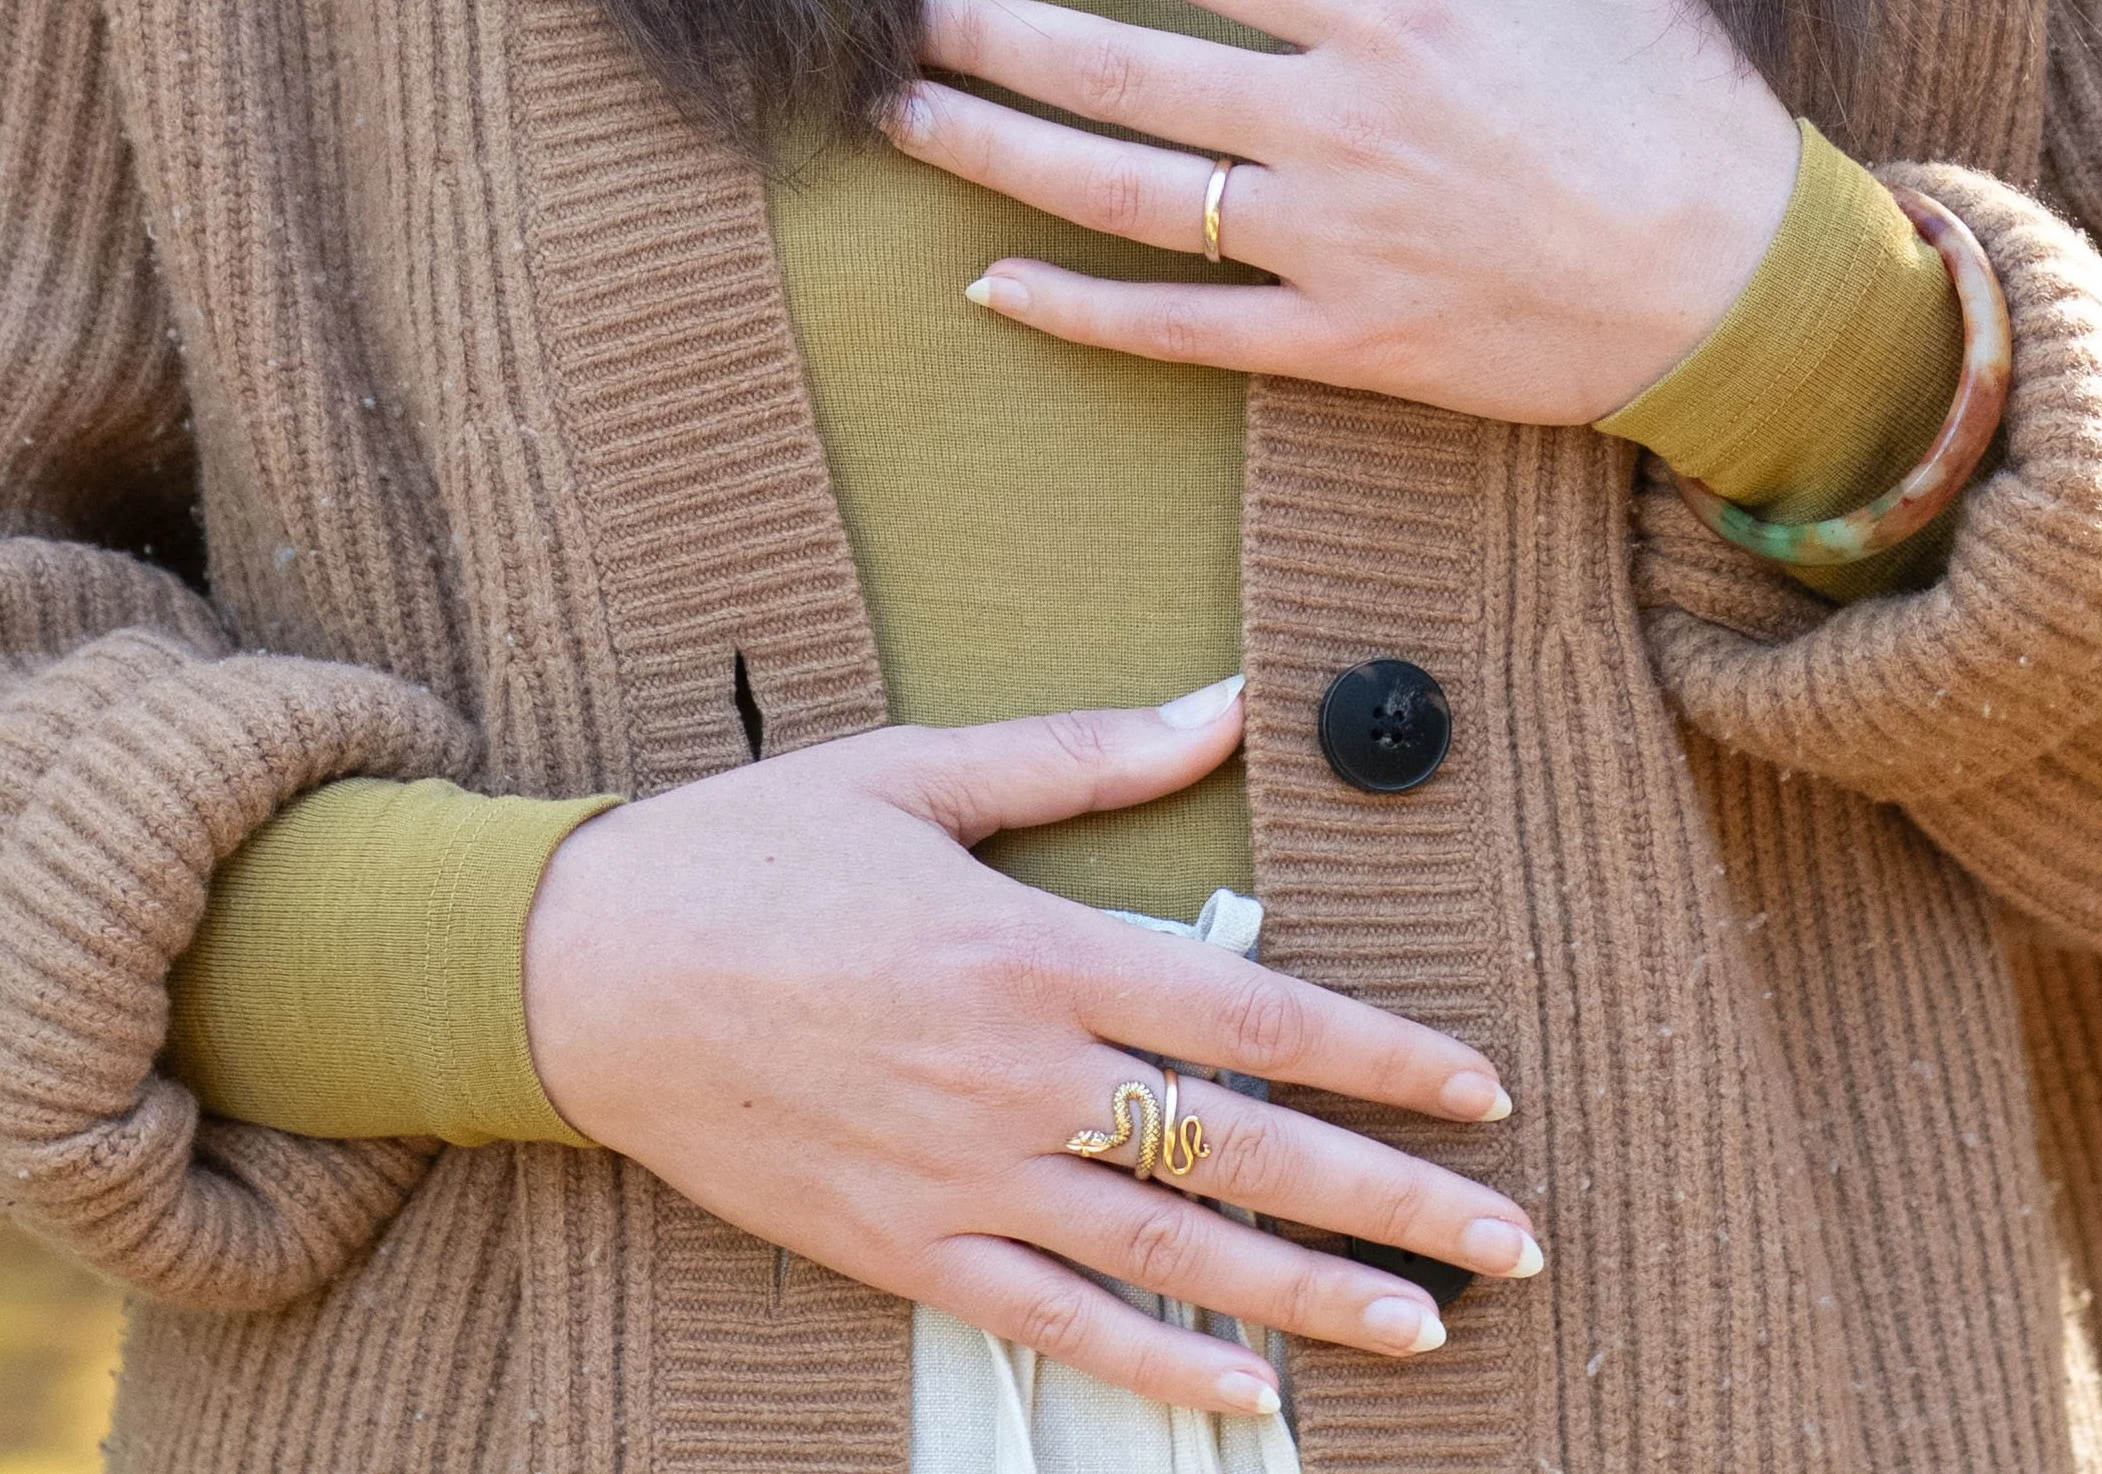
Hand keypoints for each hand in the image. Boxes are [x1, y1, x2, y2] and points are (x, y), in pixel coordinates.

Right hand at [522, 682, 1535, 1423]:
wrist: (589, 972)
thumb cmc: (755, 853)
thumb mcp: (919, 771)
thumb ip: (1086, 753)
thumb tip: (1227, 704)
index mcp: (1033, 947)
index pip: (1253, 1010)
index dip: (1380, 1055)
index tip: (1479, 1090)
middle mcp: (1018, 1075)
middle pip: (1243, 1150)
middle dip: (1392, 1200)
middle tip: (1512, 1239)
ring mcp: (963, 1177)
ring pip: (1172, 1256)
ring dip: (1310, 1302)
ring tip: (1425, 1326)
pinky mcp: (903, 1249)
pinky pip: (1055, 1325)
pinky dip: (1156, 1367)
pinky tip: (1242, 1397)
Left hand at [899, 0, 1800, 426]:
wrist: (1753, 302)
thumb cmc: (1689, 121)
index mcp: (1393, 12)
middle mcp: (1337, 122)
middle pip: (1117, 69)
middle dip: (982, 34)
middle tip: (875, 13)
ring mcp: (1331, 241)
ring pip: (1120, 196)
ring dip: (991, 155)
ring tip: (892, 121)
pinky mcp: (1344, 343)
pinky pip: (1183, 330)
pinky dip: (1079, 312)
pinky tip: (992, 288)